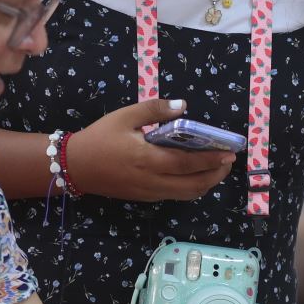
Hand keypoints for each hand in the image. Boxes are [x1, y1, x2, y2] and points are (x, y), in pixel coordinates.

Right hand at [65, 98, 236, 201]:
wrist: (74, 166)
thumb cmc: (100, 138)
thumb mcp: (125, 116)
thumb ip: (155, 109)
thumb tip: (183, 105)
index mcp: (149, 160)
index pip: (188, 163)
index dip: (211, 159)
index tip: (229, 152)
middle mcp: (153, 181)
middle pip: (194, 185)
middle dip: (215, 175)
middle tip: (228, 161)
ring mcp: (149, 193)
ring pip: (186, 194)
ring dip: (205, 183)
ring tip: (216, 169)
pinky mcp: (145, 197)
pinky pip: (175, 196)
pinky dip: (191, 187)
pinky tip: (194, 174)